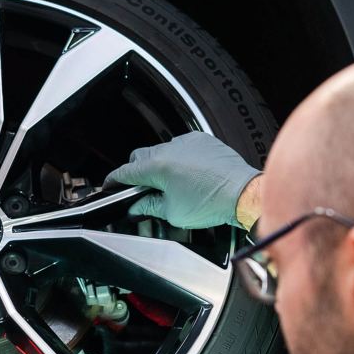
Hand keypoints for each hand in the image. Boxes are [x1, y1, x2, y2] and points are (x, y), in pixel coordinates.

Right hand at [104, 131, 260, 228]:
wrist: (242, 194)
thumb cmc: (212, 203)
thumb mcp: (172, 212)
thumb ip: (148, 206)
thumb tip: (137, 206)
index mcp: (158, 166)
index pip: (126, 171)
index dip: (114, 181)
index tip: (111, 186)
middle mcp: (170, 148)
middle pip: (141, 157)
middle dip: (137, 172)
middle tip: (142, 190)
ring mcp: (188, 142)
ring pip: (162, 151)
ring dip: (160, 165)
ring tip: (171, 185)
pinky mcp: (203, 141)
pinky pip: (183, 147)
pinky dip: (180, 159)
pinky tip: (189, 175)